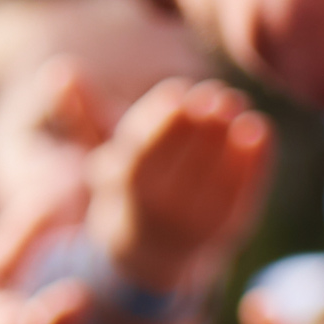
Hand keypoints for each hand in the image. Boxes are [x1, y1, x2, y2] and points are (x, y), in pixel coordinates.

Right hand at [92, 76, 272, 299]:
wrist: (151, 251)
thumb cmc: (127, 185)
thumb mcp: (100, 151)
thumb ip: (83, 114)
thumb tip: (62, 71)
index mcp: (122, 187)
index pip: (142, 151)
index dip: (162, 120)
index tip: (179, 91)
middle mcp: (157, 210)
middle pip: (181, 163)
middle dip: (200, 126)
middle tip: (217, 94)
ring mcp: (194, 224)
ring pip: (215, 178)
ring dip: (230, 139)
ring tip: (238, 105)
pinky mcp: (229, 231)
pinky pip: (244, 194)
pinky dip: (255, 162)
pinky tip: (261, 128)